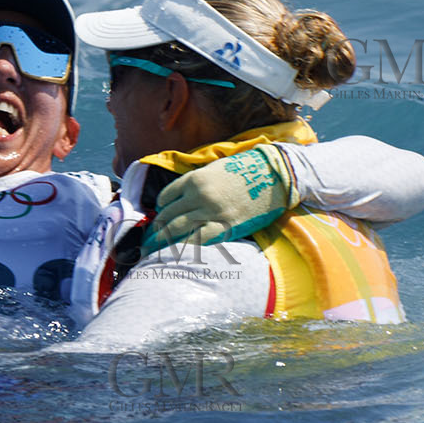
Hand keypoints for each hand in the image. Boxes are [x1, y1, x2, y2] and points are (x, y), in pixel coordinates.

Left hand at [141, 144, 298, 255]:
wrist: (274, 175)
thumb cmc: (245, 169)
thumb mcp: (214, 169)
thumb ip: (196, 182)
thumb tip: (180, 197)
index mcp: (194, 179)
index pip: (166, 196)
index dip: (160, 207)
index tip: (159, 214)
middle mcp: (198, 196)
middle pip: (168, 215)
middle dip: (157, 228)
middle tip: (149, 240)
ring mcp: (212, 212)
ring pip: (178, 228)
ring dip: (164, 240)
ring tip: (155, 250)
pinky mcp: (227, 226)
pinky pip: (200, 239)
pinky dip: (186, 246)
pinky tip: (178, 253)